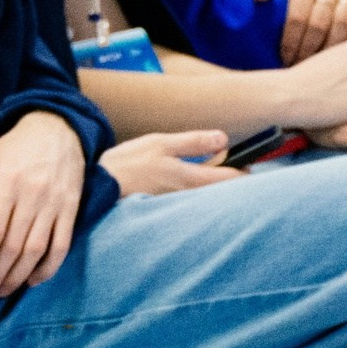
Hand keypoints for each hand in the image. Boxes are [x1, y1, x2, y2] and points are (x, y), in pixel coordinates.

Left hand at [0, 112, 87, 302]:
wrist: (59, 128)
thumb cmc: (15, 148)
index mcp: (7, 183)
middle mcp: (32, 196)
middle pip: (13, 246)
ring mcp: (55, 204)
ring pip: (36, 250)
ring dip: (17, 277)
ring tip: (1, 292)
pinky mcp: (71, 209)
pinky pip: (61, 245)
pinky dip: (48, 268)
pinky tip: (32, 281)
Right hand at [102, 131, 242, 197]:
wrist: (100, 187)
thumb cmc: (128, 164)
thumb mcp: (160, 143)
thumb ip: (194, 142)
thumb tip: (223, 138)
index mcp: (193, 180)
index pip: (234, 180)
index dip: (245, 169)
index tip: (246, 159)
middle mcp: (191, 198)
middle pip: (224, 192)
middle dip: (231, 177)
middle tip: (226, 161)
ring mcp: (180, 207)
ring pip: (209, 196)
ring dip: (213, 183)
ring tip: (206, 166)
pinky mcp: (169, 209)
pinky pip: (193, 200)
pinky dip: (197, 190)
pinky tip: (185, 177)